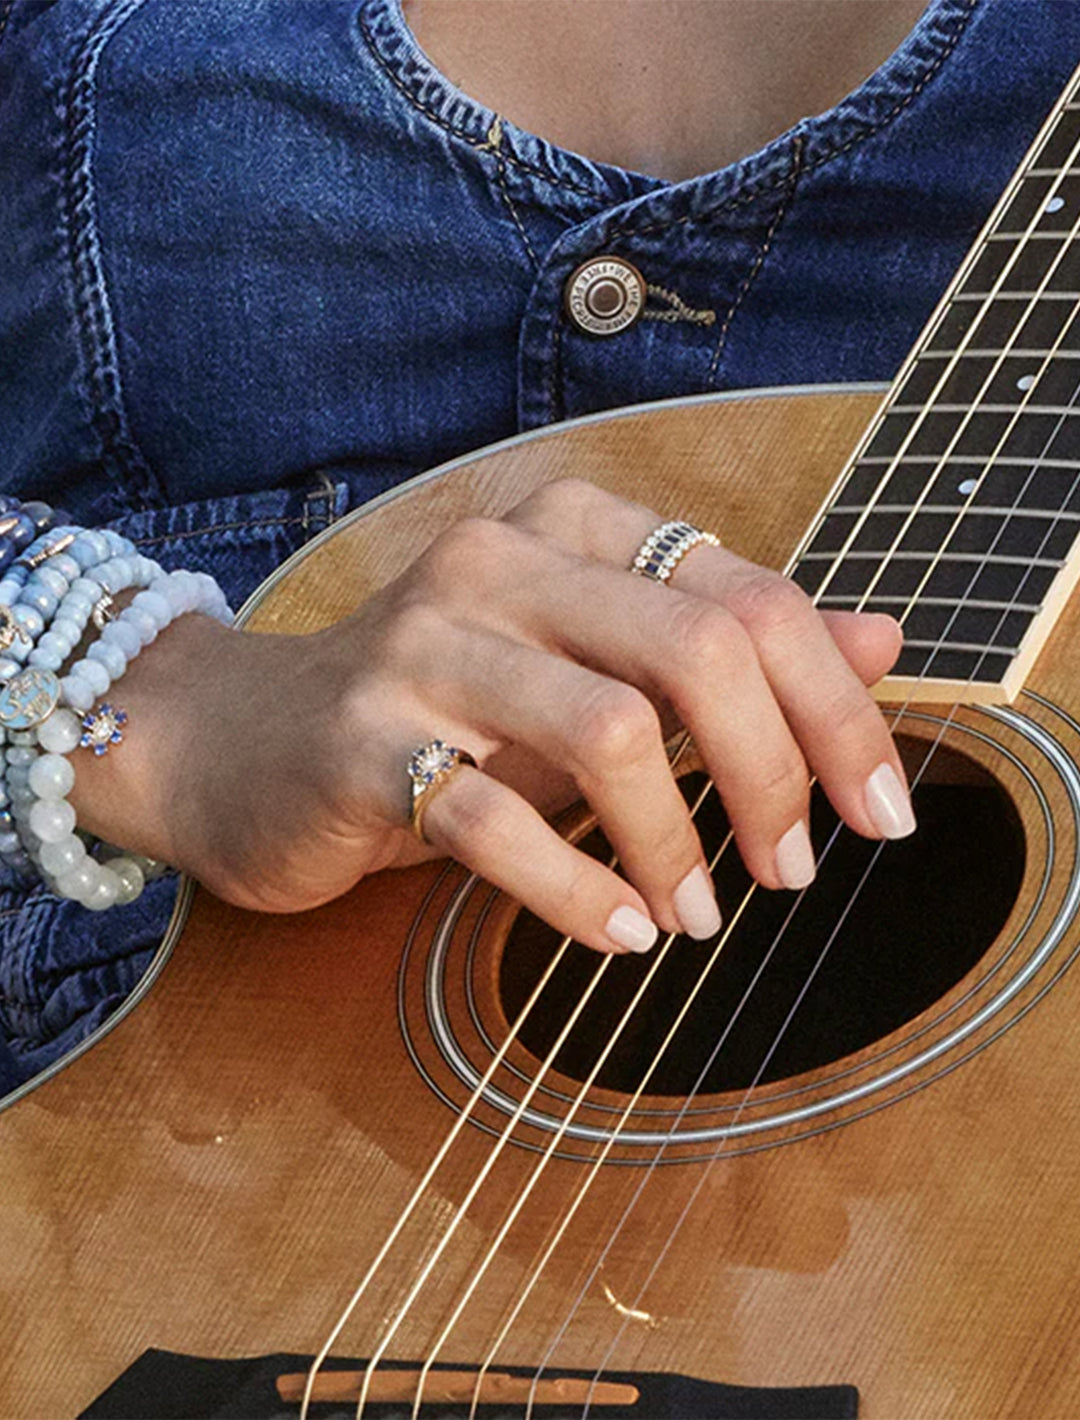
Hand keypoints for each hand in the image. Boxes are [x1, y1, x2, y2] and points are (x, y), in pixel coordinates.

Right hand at [71, 480, 910, 954]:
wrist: (246, 742)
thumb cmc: (444, 711)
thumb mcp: (593, 669)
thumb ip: (729, 651)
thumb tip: (883, 644)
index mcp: (572, 530)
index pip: (748, 600)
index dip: (835, 709)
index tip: (880, 809)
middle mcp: (500, 564)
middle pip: (695, 649)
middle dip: (776, 774)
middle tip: (795, 869)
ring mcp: (423, 647)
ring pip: (607, 731)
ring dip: (679, 843)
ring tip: (698, 914)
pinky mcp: (363, 742)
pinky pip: (494, 820)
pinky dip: (576, 888)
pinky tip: (618, 931)